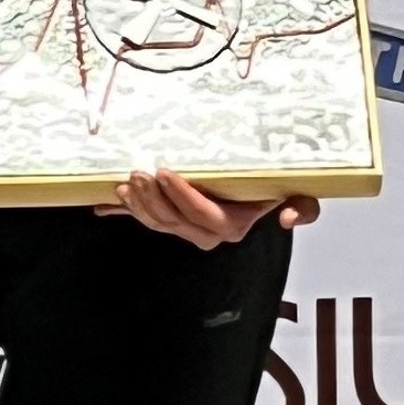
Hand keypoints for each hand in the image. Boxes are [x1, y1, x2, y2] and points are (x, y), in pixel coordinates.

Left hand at [100, 168, 320, 249]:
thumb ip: (303, 206)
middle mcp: (205, 232)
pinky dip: (121, 211)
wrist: (259, 189)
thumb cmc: (273, 187)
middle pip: (173, 221)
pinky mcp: (169, 217)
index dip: (182, 196)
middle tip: (138, 173)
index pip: (202, 216)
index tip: (165, 172)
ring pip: (156, 222)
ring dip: (137, 205)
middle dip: (152, 200)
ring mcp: (184, 226)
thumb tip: (288, 219)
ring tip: (125, 182)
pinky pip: (143, 218)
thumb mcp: (297, 193)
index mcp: (230, 226)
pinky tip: (101, 206)